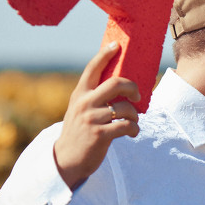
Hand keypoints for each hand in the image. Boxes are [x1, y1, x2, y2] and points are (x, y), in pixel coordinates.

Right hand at [53, 42, 140, 189]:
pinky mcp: (100, 134)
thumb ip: (93, 96)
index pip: (92, 68)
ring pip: (125, 108)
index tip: (117, 45)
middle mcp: (85, 103)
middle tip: (137, 96)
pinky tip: (132, 133)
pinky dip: (134, 129)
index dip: (105, 54)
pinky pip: (127, 126)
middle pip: (116, 83)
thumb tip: (119, 85)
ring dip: (134, 116)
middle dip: (132, 88)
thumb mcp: (80, 109)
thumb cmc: (80, 131)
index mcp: (80, 94)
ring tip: (132, 122)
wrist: (67, 159)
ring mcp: (92, 118)